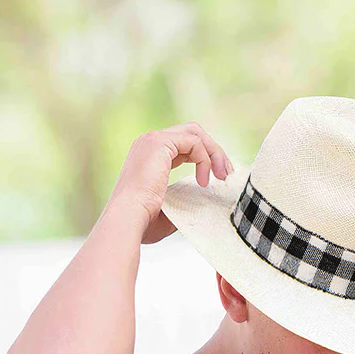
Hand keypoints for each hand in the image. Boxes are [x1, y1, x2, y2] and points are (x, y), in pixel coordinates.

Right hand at [106, 123, 234, 244]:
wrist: (128, 219)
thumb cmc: (142, 221)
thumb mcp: (168, 210)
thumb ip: (184, 202)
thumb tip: (202, 208)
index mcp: (148, 156)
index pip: (183, 144)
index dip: (205, 157)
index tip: (219, 177)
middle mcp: (148, 142)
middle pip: (191, 132)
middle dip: (214, 150)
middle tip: (226, 173)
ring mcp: (152, 140)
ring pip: (195, 133)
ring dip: (214, 153)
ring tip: (222, 175)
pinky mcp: (159, 142)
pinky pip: (194, 142)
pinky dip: (205, 159)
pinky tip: (203, 181)